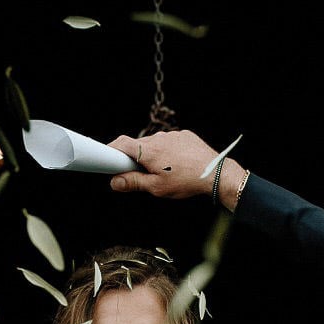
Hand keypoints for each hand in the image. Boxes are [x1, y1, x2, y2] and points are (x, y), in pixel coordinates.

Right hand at [106, 131, 247, 207]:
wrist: (216, 173)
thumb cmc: (186, 181)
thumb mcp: (157, 188)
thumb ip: (133, 182)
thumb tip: (114, 182)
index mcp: (148, 151)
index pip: (121, 143)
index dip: (111, 149)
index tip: (107, 158)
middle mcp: (158, 138)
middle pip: (137, 145)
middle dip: (134, 157)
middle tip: (139, 173)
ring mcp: (172, 135)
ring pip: (154, 143)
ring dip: (152, 154)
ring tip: (164, 171)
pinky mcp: (184, 135)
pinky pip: (169, 141)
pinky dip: (168, 151)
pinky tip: (177, 164)